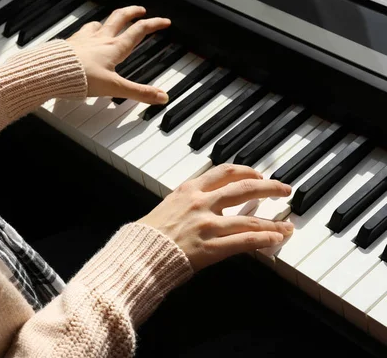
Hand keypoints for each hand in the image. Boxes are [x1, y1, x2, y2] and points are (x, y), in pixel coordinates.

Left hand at [66, 6, 170, 104]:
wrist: (53, 72)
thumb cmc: (81, 77)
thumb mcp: (115, 88)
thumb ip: (139, 92)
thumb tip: (161, 97)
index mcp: (115, 48)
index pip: (139, 31)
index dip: (154, 24)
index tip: (163, 21)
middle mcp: (101, 39)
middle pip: (120, 18)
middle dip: (133, 12)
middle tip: (140, 10)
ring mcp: (84, 39)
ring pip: (100, 23)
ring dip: (109, 20)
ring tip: (112, 21)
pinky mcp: (71, 43)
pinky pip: (82, 32)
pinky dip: (88, 31)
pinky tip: (85, 36)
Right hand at [138, 164, 293, 271]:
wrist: (139, 253)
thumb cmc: (148, 234)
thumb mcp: (168, 206)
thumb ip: (189, 202)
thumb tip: (206, 201)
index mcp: (189, 190)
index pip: (224, 172)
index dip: (246, 171)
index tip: (258, 175)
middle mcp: (201, 203)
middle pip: (244, 189)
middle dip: (269, 188)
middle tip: (284, 190)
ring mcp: (207, 225)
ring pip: (249, 219)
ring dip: (273, 223)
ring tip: (286, 226)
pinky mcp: (211, 247)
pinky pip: (244, 241)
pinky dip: (263, 239)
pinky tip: (275, 240)